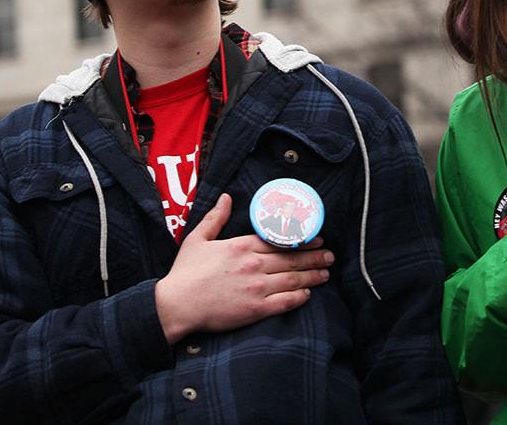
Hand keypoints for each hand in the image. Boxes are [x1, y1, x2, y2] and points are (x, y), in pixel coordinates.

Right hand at [155, 193, 333, 344]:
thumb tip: (226, 197)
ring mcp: (256, 287)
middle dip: (314, 256)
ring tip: (326, 272)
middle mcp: (253, 264)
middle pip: (291, 259)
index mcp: (241, 246)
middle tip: (330, 255)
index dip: (301, 240)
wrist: (177, 304)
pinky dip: (299, 297)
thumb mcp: (197, 238)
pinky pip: (284, 302)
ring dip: (312, 276)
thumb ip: (215, 217)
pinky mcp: (255, 309)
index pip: (279, 240)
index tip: (316, 238)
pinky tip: (308, 294)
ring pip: (293, 279)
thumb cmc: (185, 273)